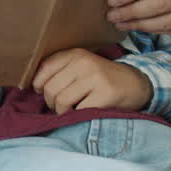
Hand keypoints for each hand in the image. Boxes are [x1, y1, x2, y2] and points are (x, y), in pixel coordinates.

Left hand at [31, 48, 152, 114]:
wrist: (136, 83)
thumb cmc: (103, 79)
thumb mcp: (82, 67)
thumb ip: (61, 72)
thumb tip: (34, 88)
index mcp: (75, 54)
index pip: (44, 68)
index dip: (38, 84)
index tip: (42, 92)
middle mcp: (84, 63)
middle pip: (50, 88)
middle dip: (51, 103)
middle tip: (60, 107)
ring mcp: (95, 78)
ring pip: (61, 101)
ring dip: (62, 112)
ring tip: (71, 111)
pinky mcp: (105, 94)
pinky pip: (78, 111)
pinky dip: (78, 116)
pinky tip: (84, 113)